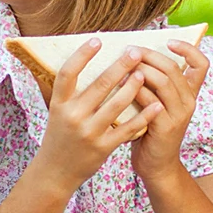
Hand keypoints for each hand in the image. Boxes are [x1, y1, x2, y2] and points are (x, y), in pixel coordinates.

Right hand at [34, 40, 154, 194]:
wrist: (56, 172)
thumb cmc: (60, 136)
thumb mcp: (58, 112)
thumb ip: (71, 92)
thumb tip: (85, 61)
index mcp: (59, 104)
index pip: (67, 73)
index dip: (82, 55)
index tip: (97, 40)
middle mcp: (72, 116)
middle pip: (99, 85)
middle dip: (120, 66)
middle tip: (135, 52)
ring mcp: (88, 132)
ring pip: (116, 104)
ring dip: (133, 87)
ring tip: (144, 73)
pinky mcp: (103, 147)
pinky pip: (127, 128)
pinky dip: (143, 116)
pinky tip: (156, 105)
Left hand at [128, 41, 208, 183]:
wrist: (156, 165)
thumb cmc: (150, 129)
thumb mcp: (158, 103)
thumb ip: (153, 82)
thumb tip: (133, 53)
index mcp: (190, 93)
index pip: (202, 64)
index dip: (188, 49)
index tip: (169, 40)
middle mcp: (189, 102)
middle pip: (173, 68)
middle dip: (150, 55)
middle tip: (129, 49)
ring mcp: (179, 115)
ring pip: (163, 81)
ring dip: (141, 69)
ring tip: (122, 63)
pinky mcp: (165, 127)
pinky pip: (150, 100)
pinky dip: (134, 89)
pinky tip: (119, 84)